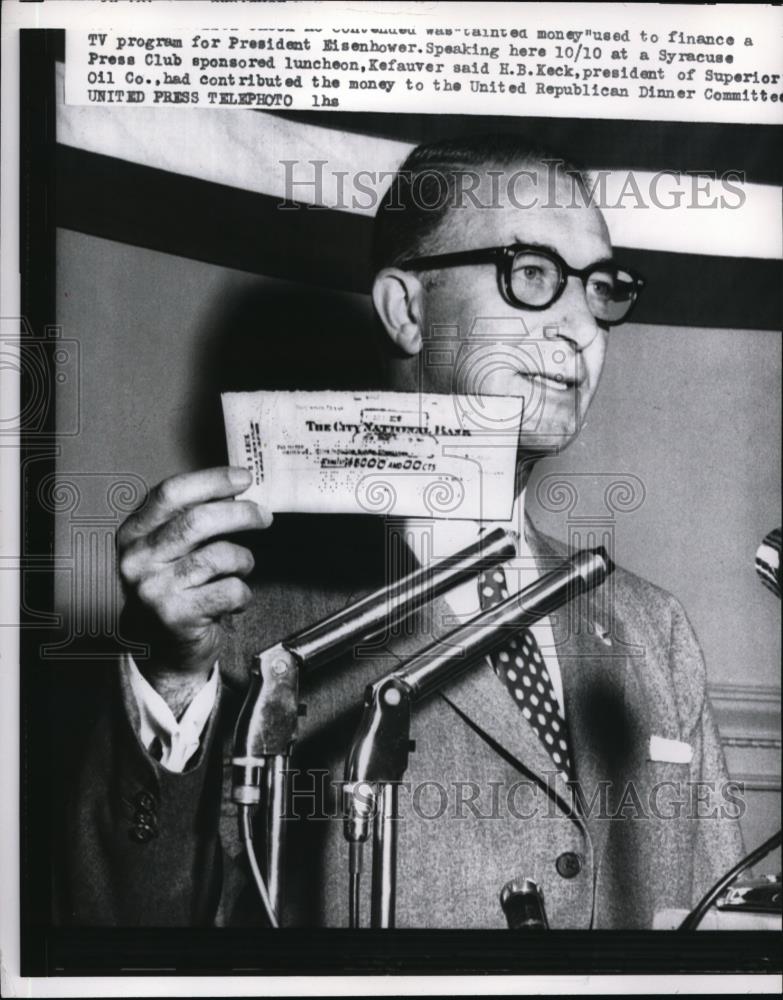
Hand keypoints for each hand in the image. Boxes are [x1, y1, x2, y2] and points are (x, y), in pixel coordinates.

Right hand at [118, 467, 271, 690]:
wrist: (162, 649)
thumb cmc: (175, 589)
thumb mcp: (169, 550)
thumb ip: (190, 519)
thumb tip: (238, 489)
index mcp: (134, 533)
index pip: (171, 494)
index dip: (212, 481)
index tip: (243, 477)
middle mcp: (138, 560)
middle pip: (198, 521)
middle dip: (240, 514)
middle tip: (263, 516)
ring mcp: (154, 589)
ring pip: (218, 556)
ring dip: (243, 559)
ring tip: (243, 566)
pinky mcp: (176, 616)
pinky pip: (228, 591)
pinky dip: (243, 592)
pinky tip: (235, 597)